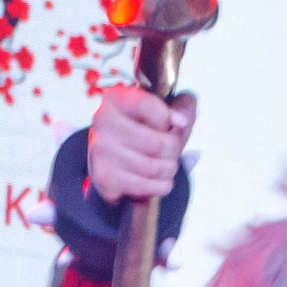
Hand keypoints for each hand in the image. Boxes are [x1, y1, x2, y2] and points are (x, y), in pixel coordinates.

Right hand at [87, 83, 195, 203]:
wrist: (113, 160)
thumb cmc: (142, 131)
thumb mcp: (163, 110)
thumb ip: (182, 106)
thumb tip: (184, 120)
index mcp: (115, 99)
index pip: (147, 105)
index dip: (168, 119)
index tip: (178, 124)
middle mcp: (103, 123)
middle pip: (157, 143)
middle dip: (173, 150)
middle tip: (172, 150)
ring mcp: (102, 152)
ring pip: (155, 168)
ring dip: (169, 169)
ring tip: (167, 165)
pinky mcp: (106, 179)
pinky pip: (147, 187)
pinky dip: (161, 186)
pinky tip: (158, 180)